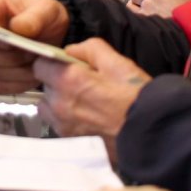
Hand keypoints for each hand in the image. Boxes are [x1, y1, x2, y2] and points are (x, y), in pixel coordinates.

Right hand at [0, 0, 68, 93]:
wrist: (54, 34)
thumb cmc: (45, 15)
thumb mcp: (47, 10)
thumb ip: (33, 17)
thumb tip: (16, 28)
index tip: (7, 41)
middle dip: (7, 56)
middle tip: (30, 52)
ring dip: (16, 70)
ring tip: (36, 61)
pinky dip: (18, 83)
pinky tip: (33, 75)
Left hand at [33, 38, 149, 138]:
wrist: (152, 133)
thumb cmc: (136, 97)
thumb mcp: (117, 62)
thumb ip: (90, 49)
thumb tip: (72, 50)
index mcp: (68, 80)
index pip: (39, 66)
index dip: (52, 63)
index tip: (65, 65)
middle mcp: (60, 104)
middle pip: (44, 88)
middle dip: (57, 83)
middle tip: (82, 84)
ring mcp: (63, 126)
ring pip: (48, 108)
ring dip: (59, 103)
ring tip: (83, 102)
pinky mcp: (71, 142)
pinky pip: (58, 125)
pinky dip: (66, 119)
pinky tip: (88, 118)